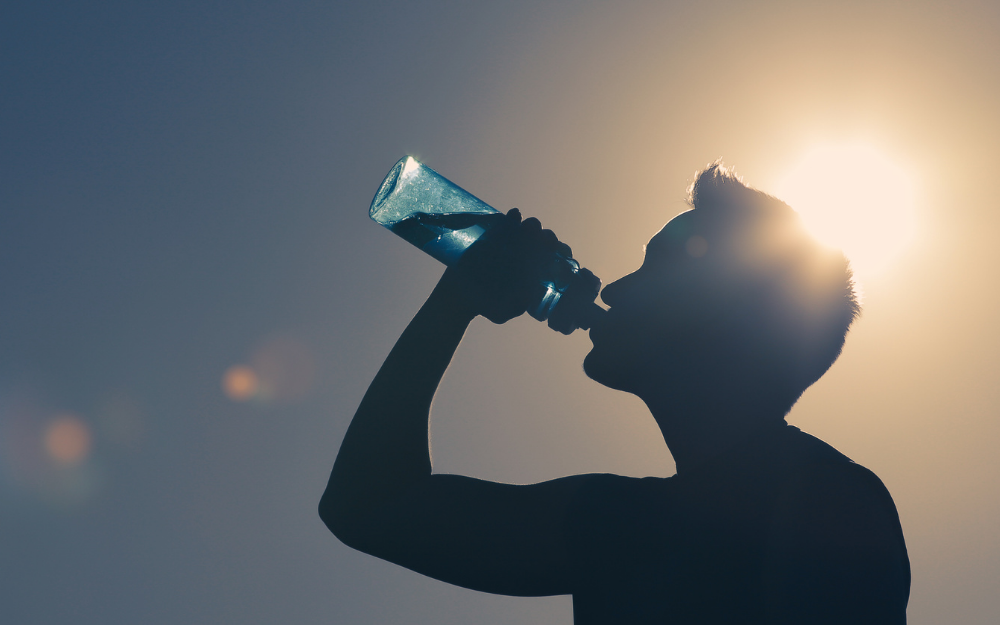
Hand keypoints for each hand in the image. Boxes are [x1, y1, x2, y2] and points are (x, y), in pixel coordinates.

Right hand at [437, 209, 570, 324]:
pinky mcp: (494, 234)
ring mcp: (510, 242)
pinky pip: (506, 222)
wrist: (457, 295)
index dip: (560, 252)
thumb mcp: (500, 312)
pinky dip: (513, 217)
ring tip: (530, 228)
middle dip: (547, 237)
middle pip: (543, 240)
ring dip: (532, 225)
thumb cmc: (483, 304)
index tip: (558, 253)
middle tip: (545, 241)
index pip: (553, 258)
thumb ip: (514, 308)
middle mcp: (525, 254)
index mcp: (533, 271)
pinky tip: (515, 216)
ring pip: (528, 228)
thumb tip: (527, 296)